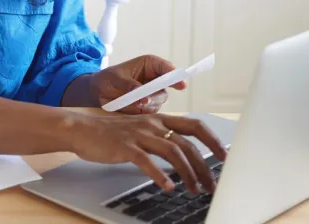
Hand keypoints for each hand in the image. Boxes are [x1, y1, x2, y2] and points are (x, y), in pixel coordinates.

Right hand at [71, 112, 227, 193]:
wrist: (84, 127)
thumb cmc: (113, 132)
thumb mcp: (141, 129)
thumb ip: (161, 137)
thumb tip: (183, 154)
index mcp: (159, 119)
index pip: (194, 124)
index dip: (211, 139)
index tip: (224, 156)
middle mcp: (153, 124)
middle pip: (187, 142)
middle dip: (204, 165)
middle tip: (212, 184)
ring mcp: (139, 134)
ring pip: (172, 152)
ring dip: (187, 173)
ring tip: (194, 189)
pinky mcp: (125, 147)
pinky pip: (147, 162)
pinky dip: (159, 176)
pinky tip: (167, 187)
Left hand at [90, 55, 186, 113]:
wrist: (98, 92)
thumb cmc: (108, 78)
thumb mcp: (116, 79)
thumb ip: (130, 86)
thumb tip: (144, 98)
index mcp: (150, 65)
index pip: (167, 68)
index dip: (175, 76)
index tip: (181, 84)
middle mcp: (155, 79)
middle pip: (165, 89)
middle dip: (155, 96)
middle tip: (144, 100)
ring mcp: (152, 94)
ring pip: (158, 103)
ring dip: (145, 105)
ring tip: (128, 103)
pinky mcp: (147, 107)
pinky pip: (149, 113)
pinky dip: (139, 113)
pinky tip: (128, 108)